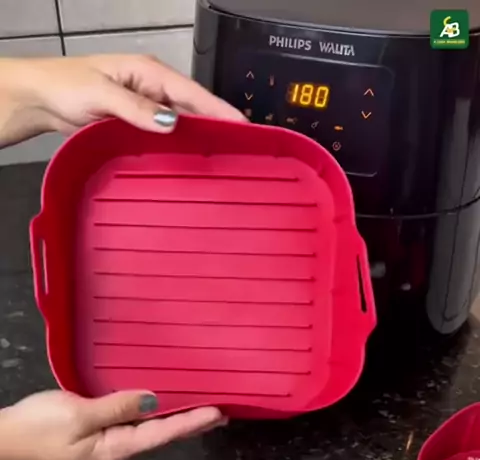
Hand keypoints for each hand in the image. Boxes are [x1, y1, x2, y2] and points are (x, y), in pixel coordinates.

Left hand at [0, 54, 244, 146]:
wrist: (40, 99)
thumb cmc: (64, 86)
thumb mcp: (102, 94)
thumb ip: (137, 109)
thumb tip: (171, 122)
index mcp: (149, 73)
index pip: (194, 94)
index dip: (220, 112)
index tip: (243, 128)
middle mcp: (152, 89)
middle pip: (193, 111)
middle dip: (216, 128)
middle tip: (240, 152)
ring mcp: (145, 108)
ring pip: (180, 126)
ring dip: (197, 141)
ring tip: (221, 161)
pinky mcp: (136, 126)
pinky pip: (164, 138)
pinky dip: (177, 148)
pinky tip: (186, 164)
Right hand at [0, 390, 225, 459]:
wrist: (4, 439)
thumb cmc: (37, 428)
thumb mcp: (78, 414)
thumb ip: (117, 406)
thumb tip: (153, 400)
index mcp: (117, 447)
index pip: (163, 434)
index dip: (192, 422)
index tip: (218, 412)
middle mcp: (117, 449)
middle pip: (162, 436)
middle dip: (192, 425)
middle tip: (222, 413)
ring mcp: (106, 444)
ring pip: (150, 431)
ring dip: (176, 421)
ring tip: (201, 412)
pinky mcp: (95, 435)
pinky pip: (133, 425)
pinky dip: (154, 417)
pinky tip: (160, 409)